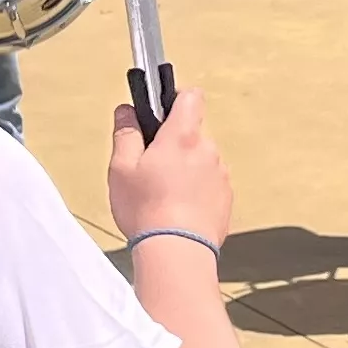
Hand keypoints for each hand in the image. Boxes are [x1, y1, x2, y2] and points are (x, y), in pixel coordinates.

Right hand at [107, 88, 231, 247]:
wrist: (177, 251)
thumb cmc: (147, 210)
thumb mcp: (121, 167)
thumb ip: (126, 132)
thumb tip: (127, 110)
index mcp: (182, 136)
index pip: (190, 96)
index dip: (174, 98)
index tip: (160, 111)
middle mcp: (208, 150)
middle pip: (192, 132)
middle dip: (173, 143)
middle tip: (150, 165)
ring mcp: (221, 174)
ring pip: (201, 160)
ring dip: (185, 168)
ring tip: (162, 193)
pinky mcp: (226, 198)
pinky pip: (209, 184)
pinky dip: (195, 190)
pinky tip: (177, 208)